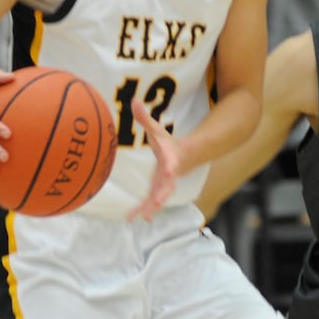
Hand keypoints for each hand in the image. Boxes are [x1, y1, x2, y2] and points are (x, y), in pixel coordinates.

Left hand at [126, 96, 178, 221]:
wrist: (185, 155)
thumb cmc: (168, 142)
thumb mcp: (157, 129)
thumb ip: (144, 117)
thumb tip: (133, 100)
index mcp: (170, 160)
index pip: (171, 164)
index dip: (171, 168)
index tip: (170, 172)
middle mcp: (169, 175)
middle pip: (166, 187)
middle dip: (161, 196)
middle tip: (155, 205)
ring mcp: (165, 185)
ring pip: (159, 199)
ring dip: (150, 208)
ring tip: (140, 218)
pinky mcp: (159, 191)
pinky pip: (152, 202)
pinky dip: (144, 210)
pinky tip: (135, 218)